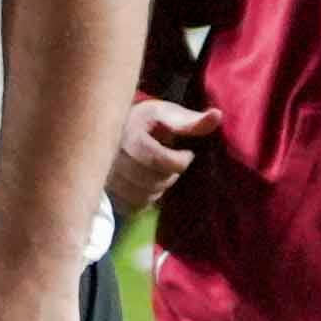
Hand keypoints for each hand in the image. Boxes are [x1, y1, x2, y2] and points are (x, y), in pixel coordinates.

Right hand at [108, 91, 211, 212]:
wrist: (109, 130)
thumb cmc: (144, 122)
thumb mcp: (167, 115)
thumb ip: (191, 121)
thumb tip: (217, 115)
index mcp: (130, 137)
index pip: (164, 162)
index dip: (182, 161)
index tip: (185, 153)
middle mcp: (112, 159)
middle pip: (153, 182)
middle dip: (169, 175)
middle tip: (169, 163)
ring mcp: (105, 177)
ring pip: (143, 196)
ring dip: (157, 188)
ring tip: (157, 173)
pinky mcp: (103, 192)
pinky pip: (131, 206)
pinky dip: (143, 198)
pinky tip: (145, 185)